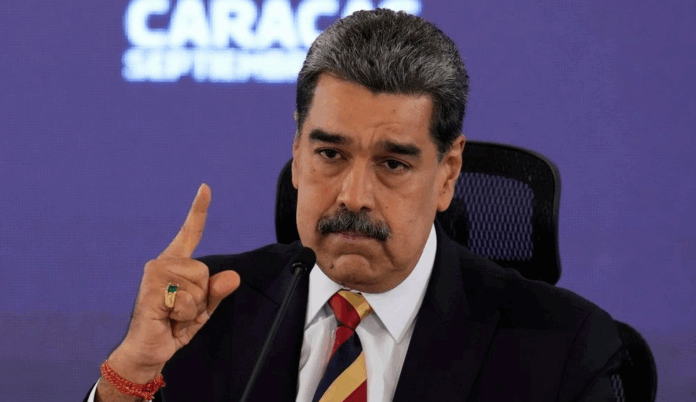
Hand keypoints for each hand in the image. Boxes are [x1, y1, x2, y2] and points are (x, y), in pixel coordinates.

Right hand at [107, 184, 240, 382]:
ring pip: (198, 286)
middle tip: (180, 311)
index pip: (190, 233)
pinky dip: (183, 316)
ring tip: (173, 315)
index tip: (206, 188)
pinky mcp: (151, 288)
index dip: (198, 210)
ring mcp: (154, 273)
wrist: (149, 351)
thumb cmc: (173, 326)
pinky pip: (186, 300)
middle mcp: (162, 263)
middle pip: (205, 271)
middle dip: (201, 298)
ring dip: (192, 308)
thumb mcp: (202, 310)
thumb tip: (233, 277)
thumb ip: (216, 293)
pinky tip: (166, 319)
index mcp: (175, 263)